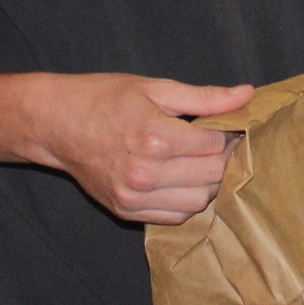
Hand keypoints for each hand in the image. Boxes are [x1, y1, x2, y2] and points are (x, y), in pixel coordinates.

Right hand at [21, 73, 248, 223]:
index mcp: (155, 137)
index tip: (228, 128)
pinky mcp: (125, 211)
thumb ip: (204, 98)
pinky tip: (180, 179)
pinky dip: (186, 201)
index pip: (216, 147)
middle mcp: (146, 173)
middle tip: (219, 144)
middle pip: (212, 177)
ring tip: (199, 162)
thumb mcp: (155, 87)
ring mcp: (134, 196)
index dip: (229, 135)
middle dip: (223, 160)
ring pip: (198, 202)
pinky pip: (174, 217)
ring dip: (208, 184)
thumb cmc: (105, 98)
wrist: (56, 123)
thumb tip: (246, 95)